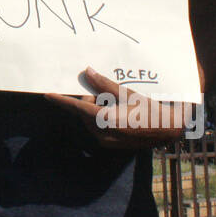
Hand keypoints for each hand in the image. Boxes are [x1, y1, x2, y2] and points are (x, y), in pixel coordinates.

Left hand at [45, 67, 192, 149]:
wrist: (168, 130)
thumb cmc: (150, 109)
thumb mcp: (127, 93)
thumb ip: (104, 84)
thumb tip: (87, 72)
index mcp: (106, 120)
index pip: (77, 108)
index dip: (61, 100)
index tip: (47, 94)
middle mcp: (103, 133)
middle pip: (84, 112)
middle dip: (89, 100)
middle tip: (103, 91)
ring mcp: (106, 141)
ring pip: (90, 120)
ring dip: (96, 108)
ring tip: (116, 101)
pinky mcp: (110, 144)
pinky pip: (98, 127)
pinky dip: (101, 117)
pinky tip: (118, 110)